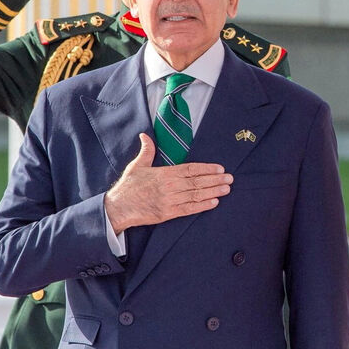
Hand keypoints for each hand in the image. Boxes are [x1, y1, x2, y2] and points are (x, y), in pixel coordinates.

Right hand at [104, 133, 231, 233]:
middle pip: (197, 182)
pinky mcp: (168, 213)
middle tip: (230, 178)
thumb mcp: (137, 165)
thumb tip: (145, 135)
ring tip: (227, 189)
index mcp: (164, 173)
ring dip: (213, 192)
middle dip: (215, 180)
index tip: (220, 168)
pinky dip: (203, 206)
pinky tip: (214, 202)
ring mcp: (170, 200)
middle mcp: (170, 186)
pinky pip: (189, 209)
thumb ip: (146, 150)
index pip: (191, 169)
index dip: (207, 169)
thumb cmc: (128, 186)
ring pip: (196, 195)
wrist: (118, 208)